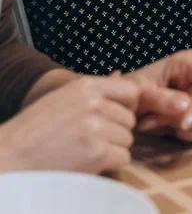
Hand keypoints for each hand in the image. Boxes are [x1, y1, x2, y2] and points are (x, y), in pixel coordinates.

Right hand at [0, 74, 139, 173]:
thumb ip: (94, 91)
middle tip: (88, 140)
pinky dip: (109, 164)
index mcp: (85, 86)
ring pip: (127, 139)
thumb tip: (122, 75)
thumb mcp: (62, 99)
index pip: (131, 92)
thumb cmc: (34, 130)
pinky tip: (87, 162)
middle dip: (115, 132)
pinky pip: (123, 158)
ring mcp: (96, 127)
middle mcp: (93, 103)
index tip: (112, 119)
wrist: (9, 156)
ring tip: (84, 150)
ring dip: (112, 149)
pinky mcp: (97, 152)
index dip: (125, 108)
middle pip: (130, 120)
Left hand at [125, 49, 191, 142]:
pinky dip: (182, 136)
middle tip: (148, 122)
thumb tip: (186, 107)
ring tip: (151, 123)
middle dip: (179, 120)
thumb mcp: (139, 91)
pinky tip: (163, 128)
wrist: (122, 104)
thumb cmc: (129, 90)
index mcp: (190, 62)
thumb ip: (160, 98)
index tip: (184, 125)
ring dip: (177, 129)